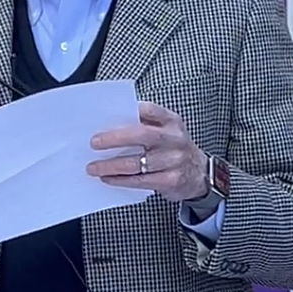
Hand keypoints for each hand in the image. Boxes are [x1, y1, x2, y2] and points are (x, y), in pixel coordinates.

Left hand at [86, 101, 208, 203]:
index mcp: (171, 122)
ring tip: (93, 167)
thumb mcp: (167, 131)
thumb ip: (145, 124)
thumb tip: (109, 125)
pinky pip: (140, 181)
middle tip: (94, 142)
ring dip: (112, 165)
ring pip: (138, 162)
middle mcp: (174, 139)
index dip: (131, 110)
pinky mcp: (170, 180)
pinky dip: (121, 180)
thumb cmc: (174, 149)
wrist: (199, 174)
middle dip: (115, 139)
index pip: (151, 110)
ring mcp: (173, 160)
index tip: (109, 114)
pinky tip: (108, 179)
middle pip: (143, 135)